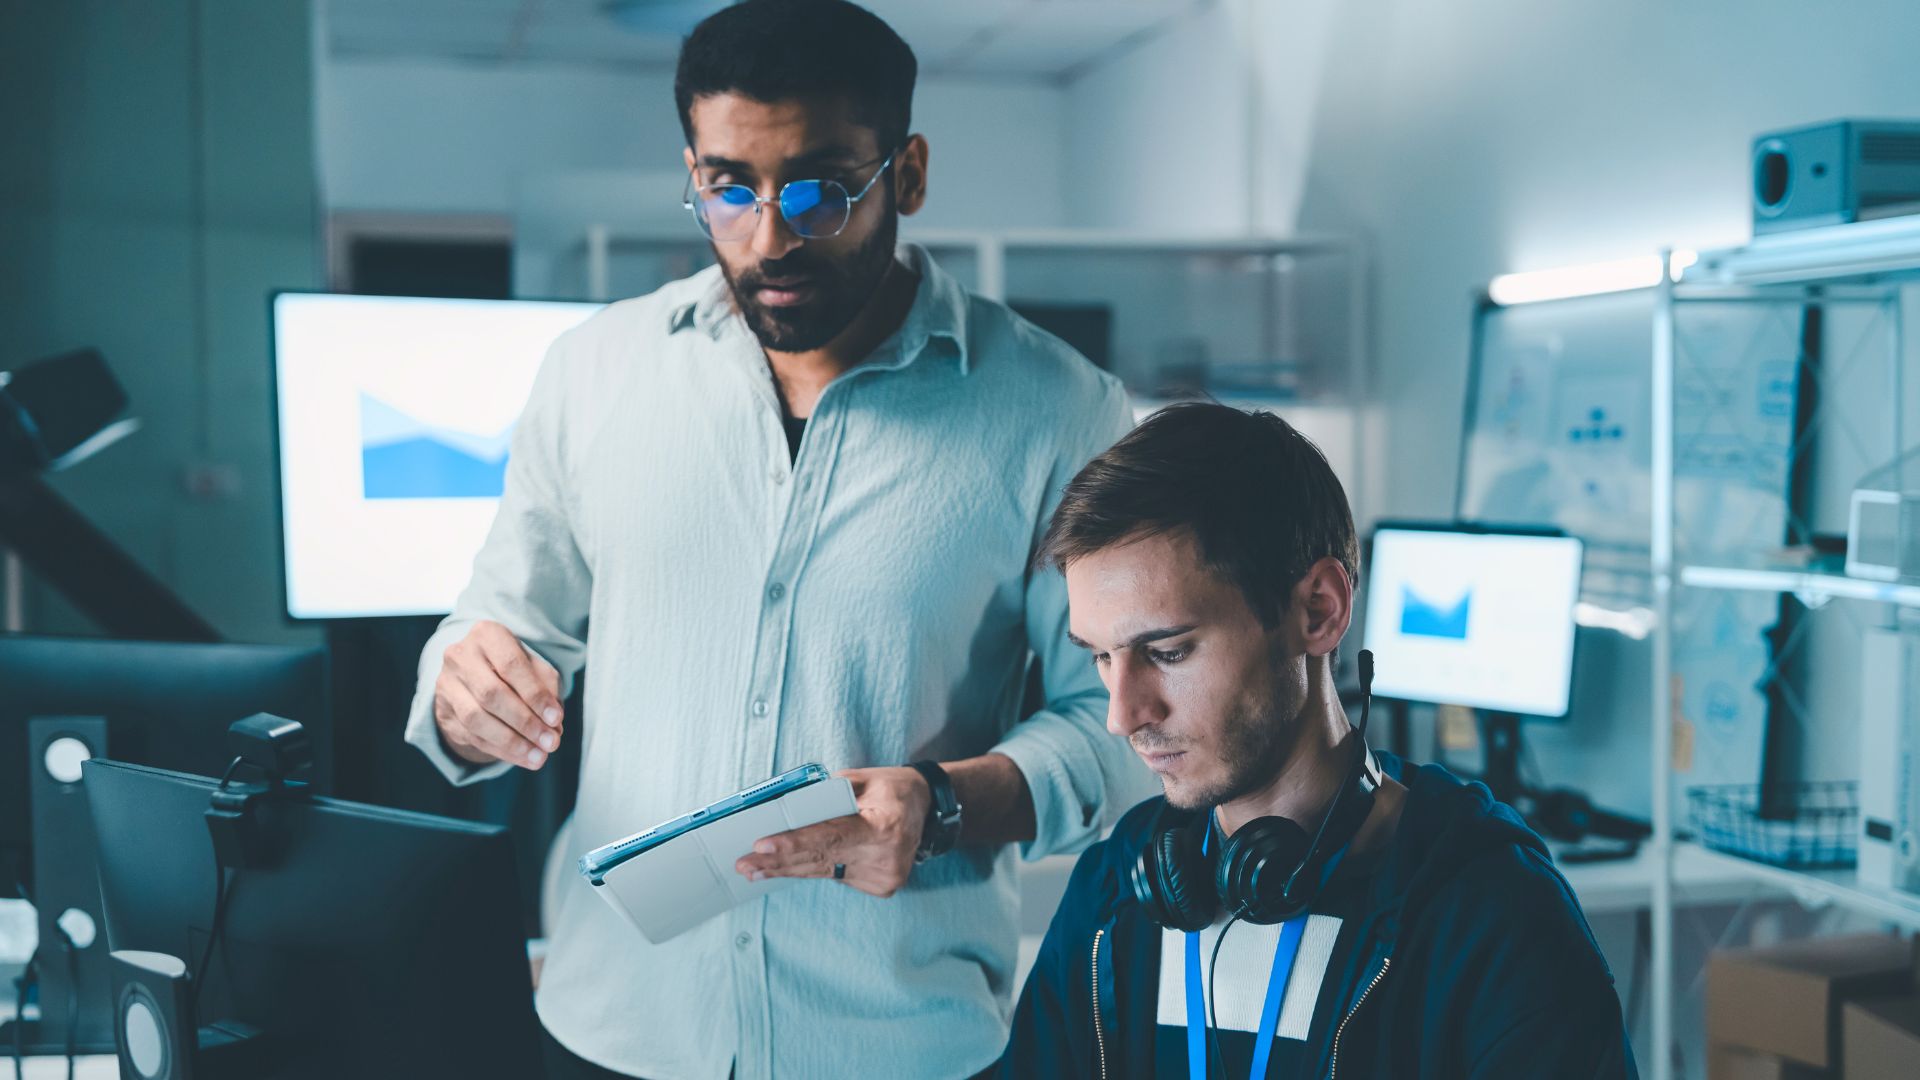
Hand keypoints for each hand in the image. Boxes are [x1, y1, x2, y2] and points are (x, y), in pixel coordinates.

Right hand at [432, 620, 563, 768]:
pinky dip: (500, 750)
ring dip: (512, 742)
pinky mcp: (443, 710)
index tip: (556, 719)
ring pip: (477, 719)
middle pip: (491, 694)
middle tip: (551, 742)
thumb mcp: (534, 667)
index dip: (535, 695)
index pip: (511, 665)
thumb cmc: (513, 667)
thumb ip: (547, 689)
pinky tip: (523, 758)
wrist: (475, 673)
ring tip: (539, 756)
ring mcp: (447, 684)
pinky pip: (471, 736)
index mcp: (487, 635)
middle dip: (525, 722)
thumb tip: (554, 724)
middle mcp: (461, 656)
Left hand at [734, 767, 931, 897]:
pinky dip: (811, 869)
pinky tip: (784, 868)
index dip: (795, 843)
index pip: (831, 837)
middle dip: (778, 862)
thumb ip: (827, 796)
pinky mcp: (882, 887)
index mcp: (886, 826)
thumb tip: (785, 810)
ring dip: (787, 870)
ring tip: (753, 868)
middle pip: (821, 861)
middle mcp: (888, 858)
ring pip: (824, 872)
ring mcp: (886, 877)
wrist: (927, 809)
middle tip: (744, 863)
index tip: (763, 845)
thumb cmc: (892, 788)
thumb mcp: (862, 779)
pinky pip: (836, 876)